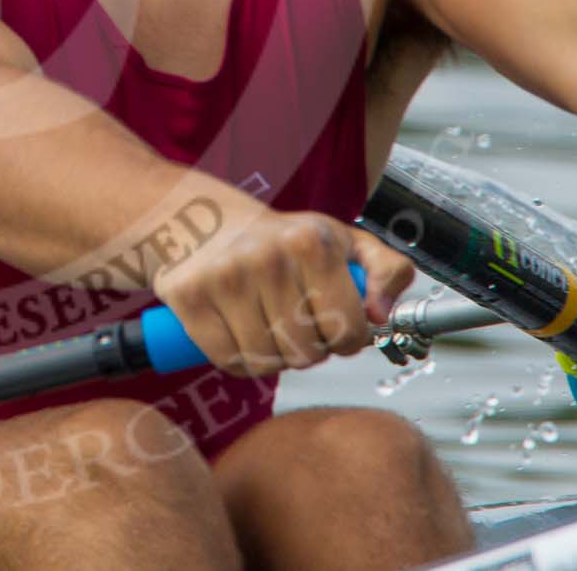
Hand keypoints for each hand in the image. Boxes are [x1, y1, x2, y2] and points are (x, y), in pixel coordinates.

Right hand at [151, 199, 413, 376]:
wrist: (193, 216)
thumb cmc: (275, 237)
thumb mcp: (340, 239)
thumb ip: (386, 270)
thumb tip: (382, 314)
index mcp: (312, 242)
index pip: (349, 328)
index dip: (346, 337)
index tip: (332, 325)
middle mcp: (268, 258)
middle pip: (307, 352)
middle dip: (307, 349)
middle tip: (295, 325)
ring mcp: (225, 278)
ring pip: (268, 361)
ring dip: (273, 357)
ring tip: (267, 328)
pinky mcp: (190, 298)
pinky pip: (229, 361)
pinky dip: (239, 360)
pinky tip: (239, 334)